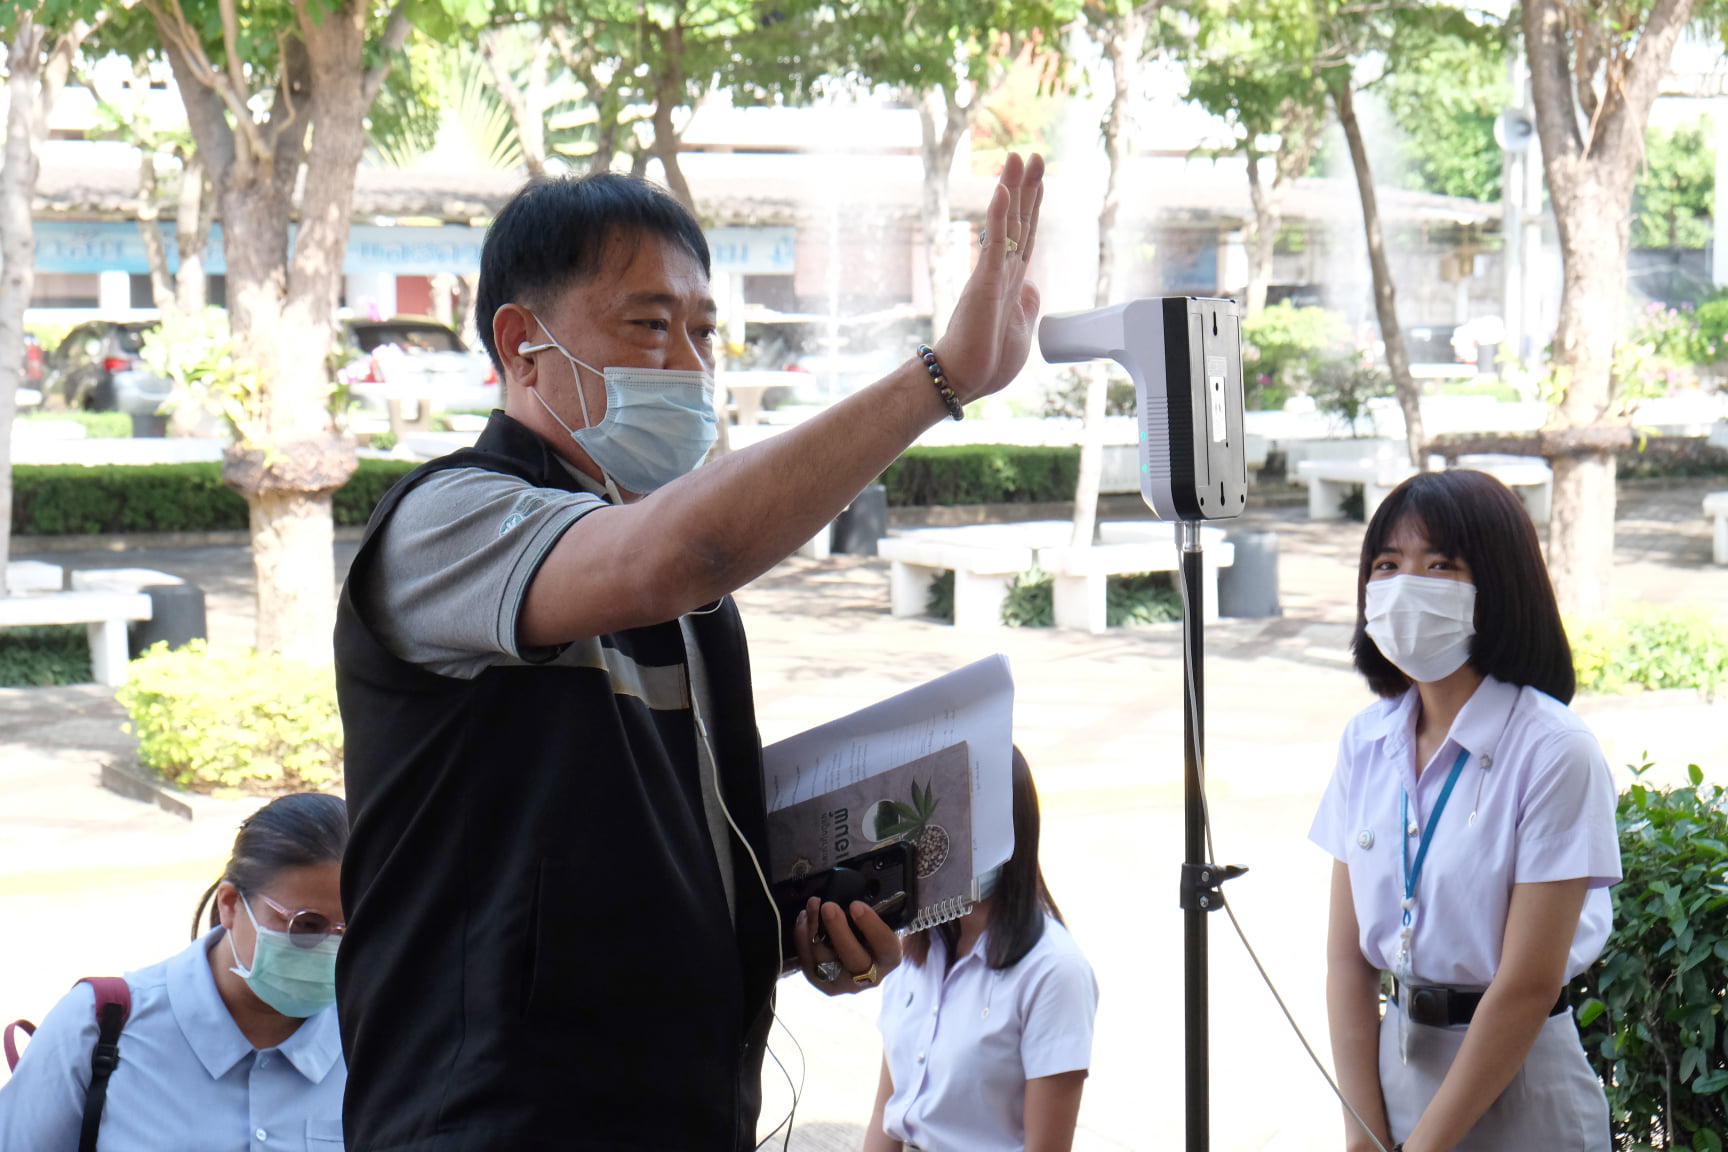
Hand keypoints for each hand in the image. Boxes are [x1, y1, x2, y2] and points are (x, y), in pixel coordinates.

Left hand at [793, 896, 902, 995]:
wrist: (860, 952)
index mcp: (889, 958)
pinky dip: (803, 939)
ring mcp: (844, 983)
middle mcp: (869, 977)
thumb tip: (850, 892)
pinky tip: (804, 920)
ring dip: (814, 928)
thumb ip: (873, 911)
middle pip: (853, 959)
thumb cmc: (871, 932)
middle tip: (828, 906)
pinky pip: (808, 963)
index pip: (886, 946)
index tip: (856, 905)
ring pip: (825, 960)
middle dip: (838, 930)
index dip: (871, 926)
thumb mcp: (881, 921)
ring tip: (812, 906)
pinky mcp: (823, 984)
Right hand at [934, 151, 1044, 404]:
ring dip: (1014, 189)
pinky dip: (1001, 216)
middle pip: (1018, 221)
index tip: (1038, 181)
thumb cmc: (987, 362)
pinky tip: (1004, 190)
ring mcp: (993, 274)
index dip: (1033, 207)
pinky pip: (996, 243)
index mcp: (1010, 282)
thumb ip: (1027, 305)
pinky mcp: (986, 283)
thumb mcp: (1021, 329)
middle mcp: (1001, 272)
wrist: (964, 380)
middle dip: (1027, 188)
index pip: (1025, 236)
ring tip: (1019, 158)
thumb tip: (1033, 286)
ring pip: (1007, 223)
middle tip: (1033, 155)